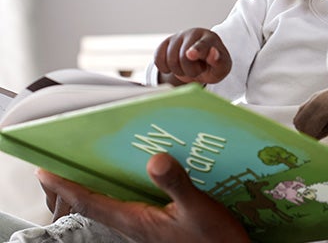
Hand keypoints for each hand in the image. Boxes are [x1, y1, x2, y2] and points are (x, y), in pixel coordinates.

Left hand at [36, 153, 249, 242]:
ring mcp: (146, 227)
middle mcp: (136, 224)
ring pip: (111, 206)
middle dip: (75, 187)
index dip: (66, 187)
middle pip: (95, 204)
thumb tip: (156, 160)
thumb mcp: (198, 209)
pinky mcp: (158, 227)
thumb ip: (176, 184)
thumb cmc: (214, 241)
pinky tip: (136, 179)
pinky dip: (123, 191)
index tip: (45, 172)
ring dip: (98, 189)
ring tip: (92, 168)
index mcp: (137, 220)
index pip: (91, 202)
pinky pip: (130, 206)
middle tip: (61, 167)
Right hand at [153, 28, 231, 84]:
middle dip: (191, 71)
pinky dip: (164, 68)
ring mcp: (178, 36)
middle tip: (199, 70)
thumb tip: (213, 53)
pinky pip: (158, 58)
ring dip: (179, 71)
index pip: (202, 45)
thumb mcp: (222, 68)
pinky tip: (173, 68)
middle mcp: (193, 33)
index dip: (197, 50)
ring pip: (170, 59)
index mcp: (210, 38)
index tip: (190, 54)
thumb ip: (219, 61)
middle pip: (184, 57)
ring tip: (188, 68)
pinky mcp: (165, 43)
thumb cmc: (213, 66)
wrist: (202, 63)